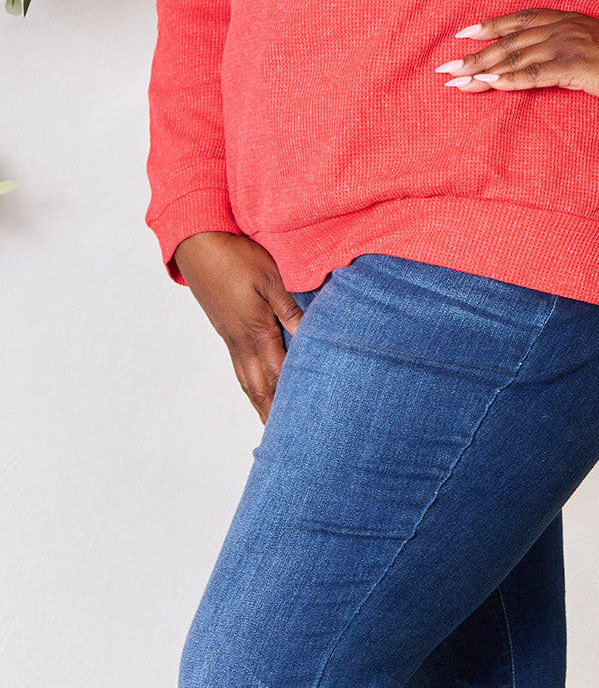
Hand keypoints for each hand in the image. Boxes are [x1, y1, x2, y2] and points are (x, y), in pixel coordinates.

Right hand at [172, 231, 302, 422]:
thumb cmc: (237, 257)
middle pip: (261, 387)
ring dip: (260, 404)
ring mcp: (230, 338)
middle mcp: (242, 341)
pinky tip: (254, 389)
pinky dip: (249, 386)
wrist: (198, 245)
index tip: (306, 420)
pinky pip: (239, 367)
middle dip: (274, 414)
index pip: (280, 374)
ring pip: (247, 380)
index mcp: (256, 331)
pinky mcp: (225, 330)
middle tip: (287, 441)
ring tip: (271, 426)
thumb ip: (290, 309)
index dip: (293, 398)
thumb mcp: (270, 278)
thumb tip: (311, 337)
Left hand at [435, 8, 598, 106]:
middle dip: (474, 54)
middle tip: (445, 66)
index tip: (463, 35)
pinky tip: (490, 85)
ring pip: (515, 58)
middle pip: (509, 40)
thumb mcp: (597, 47)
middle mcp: (562, 28)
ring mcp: (568, 46)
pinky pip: (536, 74)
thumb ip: (573, 48)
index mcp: (567, 21)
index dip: (490, 26)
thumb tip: (556, 59)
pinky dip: (510, 79)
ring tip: (456, 80)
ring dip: (483, 70)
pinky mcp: (576, 67)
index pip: (519, 20)